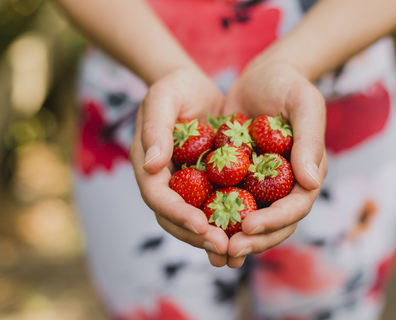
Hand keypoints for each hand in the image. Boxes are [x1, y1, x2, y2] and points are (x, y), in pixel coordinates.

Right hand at [130, 67, 229, 264]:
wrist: (195, 87)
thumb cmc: (175, 86)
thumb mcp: (163, 97)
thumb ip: (155, 128)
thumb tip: (150, 166)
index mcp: (148, 165)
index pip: (158, 196)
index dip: (177, 214)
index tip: (202, 225)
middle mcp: (165, 181)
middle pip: (175, 218)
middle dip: (197, 235)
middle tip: (223, 248)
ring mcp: (185, 185)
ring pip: (194, 219)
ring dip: (212, 238)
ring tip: (235, 252)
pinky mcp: (205, 184)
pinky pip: (214, 208)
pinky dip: (226, 224)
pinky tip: (247, 234)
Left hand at [219, 61, 327, 267]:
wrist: (261, 77)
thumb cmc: (287, 84)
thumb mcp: (304, 103)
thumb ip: (310, 139)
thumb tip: (311, 182)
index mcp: (306, 174)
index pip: (295, 207)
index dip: (274, 221)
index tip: (249, 225)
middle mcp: (285, 187)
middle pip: (273, 225)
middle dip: (253, 240)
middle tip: (228, 249)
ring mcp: (261, 186)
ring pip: (250, 222)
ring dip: (233, 239)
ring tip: (213, 250)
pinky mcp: (238, 180)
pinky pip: (228, 205)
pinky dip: (216, 220)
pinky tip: (197, 228)